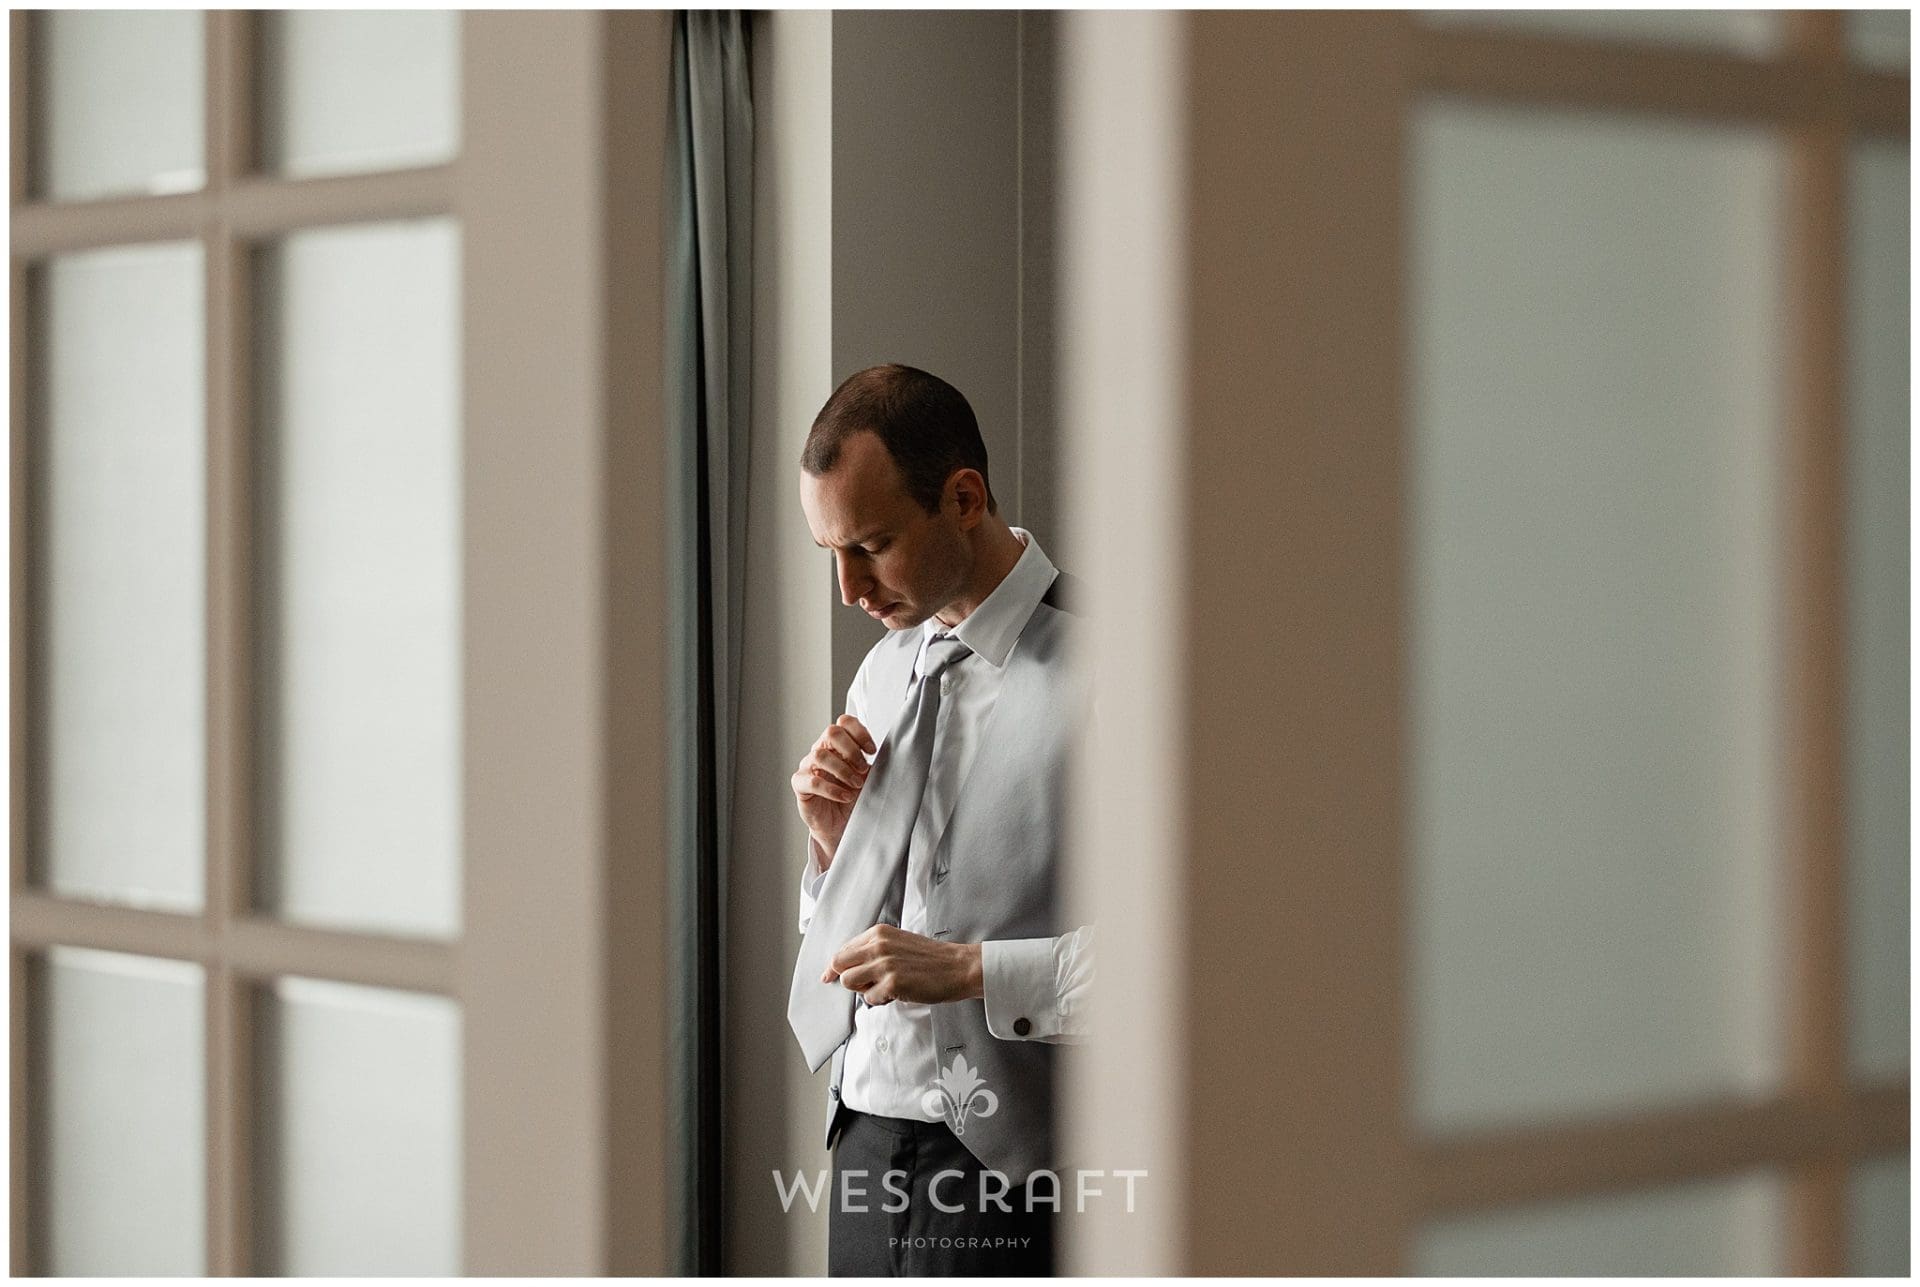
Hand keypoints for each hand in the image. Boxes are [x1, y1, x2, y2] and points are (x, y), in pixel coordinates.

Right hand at [791, 714, 875, 866]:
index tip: (872, 750)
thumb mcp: (867, 777)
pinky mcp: (800, 785)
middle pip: (831, 732)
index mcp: (837, 745)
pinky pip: (812, 781)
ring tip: (856, 785)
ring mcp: (808, 767)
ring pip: (820, 755)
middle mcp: (821, 751)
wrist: (840, 825)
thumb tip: (893, 753)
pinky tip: (844, 796)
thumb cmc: (852, 798)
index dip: (859, 732)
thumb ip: (873, 762)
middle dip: (851, 750)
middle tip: (863, 768)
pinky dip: (832, 789)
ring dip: (843, 770)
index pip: (844, 722)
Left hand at [824, 924, 983, 1005]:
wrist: (958, 967)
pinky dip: (881, 1000)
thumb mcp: (898, 943)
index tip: (828, 976)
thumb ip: (873, 950)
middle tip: (866, 984)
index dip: (835, 966)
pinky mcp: (893, 984)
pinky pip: (870, 999)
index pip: (843, 949)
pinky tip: (897, 993)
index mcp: (878, 933)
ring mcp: (884, 964)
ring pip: (849, 983)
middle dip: (848, 978)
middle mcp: (878, 945)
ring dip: (863, 990)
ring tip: (884, 988)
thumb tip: (846, 967)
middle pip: (839, 965)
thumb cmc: (931, 958)